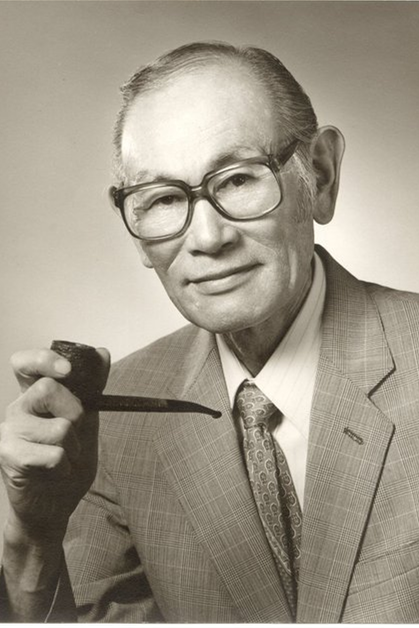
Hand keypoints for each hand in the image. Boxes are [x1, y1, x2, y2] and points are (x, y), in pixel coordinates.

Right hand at [0, 346, 109, 539]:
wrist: (55, 506)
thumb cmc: (69, 461)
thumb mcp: (87, 422)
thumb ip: (91, 389)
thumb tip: (102, 353)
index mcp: (33, 395)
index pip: (25, 363)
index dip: (43, 359)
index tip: (67, 369)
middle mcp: (17, 409)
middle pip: (48, 389)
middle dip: (75, 412)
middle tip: (74, 433)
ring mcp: (9, 432)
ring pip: (59, 427)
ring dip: (74, 448)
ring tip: (64, 458)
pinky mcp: (9, 457)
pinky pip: (53, 455)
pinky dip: (65, 467)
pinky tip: (55, 473)